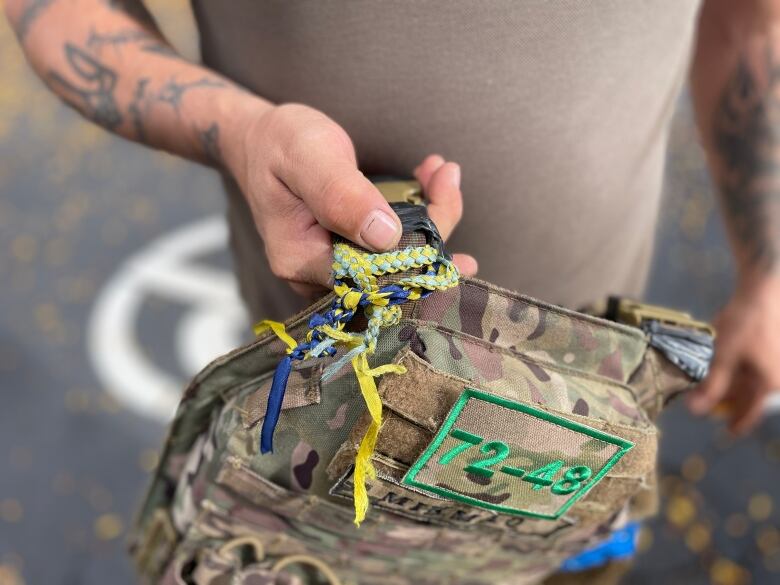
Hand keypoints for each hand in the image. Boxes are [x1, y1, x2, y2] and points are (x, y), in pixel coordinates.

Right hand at [224, 103, 476, 296]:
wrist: (259, 141)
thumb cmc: (277, 143)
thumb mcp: (305, 156)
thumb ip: (340, 195)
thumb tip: (385, 236)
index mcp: (301, 261)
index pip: (375, 274)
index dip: (418, 246)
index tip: (444, 198)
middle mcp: (319, 276)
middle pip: (394, 273)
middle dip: (433, 226)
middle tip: (447, 176)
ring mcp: (337, 268)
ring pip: (400, 261)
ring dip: (432, 219)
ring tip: (442, 173)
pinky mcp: (351, 255)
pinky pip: (394, 248)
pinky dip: (419, 219)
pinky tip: (429, 185)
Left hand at [687, 275, 779, 433]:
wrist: (761, 294)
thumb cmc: (744, 325)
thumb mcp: (723, 357)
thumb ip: (711, 386)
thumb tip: (696, 411)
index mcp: (766, 384)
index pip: (750, 414)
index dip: (736, 424)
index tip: (727, 432)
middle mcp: (773, 379)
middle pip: (745, 398)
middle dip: (725, 402)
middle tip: (703, 401)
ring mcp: (771, 366)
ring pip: (745, 385)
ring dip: (727, 386)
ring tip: (705, 384)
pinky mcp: (765, 354)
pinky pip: (748, 371)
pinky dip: (733, 373)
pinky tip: (718, 365)